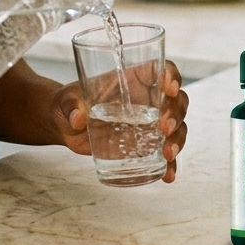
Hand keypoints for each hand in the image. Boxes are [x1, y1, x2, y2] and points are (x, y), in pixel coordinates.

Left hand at [50, 60, 188, 182]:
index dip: (172, 75)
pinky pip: (165, 153)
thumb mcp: (67, 101)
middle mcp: (147, 99)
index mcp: (132, 79)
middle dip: (176, 112)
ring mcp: (149, 123)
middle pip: (176, 99)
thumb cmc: (69, 104)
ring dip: (178, 139)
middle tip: (164, 127)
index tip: (169, 88)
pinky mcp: (145, 145)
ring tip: (168, 154)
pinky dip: (171, 165)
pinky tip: (168, 176)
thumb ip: (71, 106)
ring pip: (177, 126)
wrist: (66, 126)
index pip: (161, 68)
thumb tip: (77, 119)